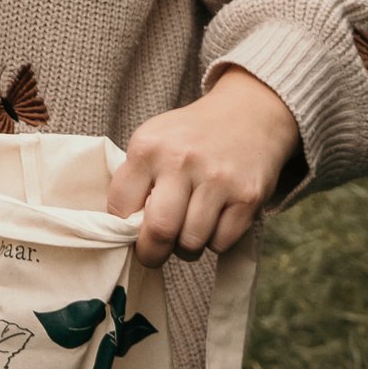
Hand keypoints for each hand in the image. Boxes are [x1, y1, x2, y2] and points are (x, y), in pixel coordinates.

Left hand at [109, 66, 299, 261]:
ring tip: (188, 228)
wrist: (246, 114)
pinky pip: (221, 243)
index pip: (120, 206)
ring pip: (191, 243)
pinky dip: (215, 241)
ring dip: (186, 247)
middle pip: (159, 230)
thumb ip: (137, 180)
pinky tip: (215, 219)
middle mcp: (181, 160)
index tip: (131, 233)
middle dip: (152, 253)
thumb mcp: (155, 142)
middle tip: (154, 254)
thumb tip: (125, 232)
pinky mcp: (247, 196)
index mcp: (148, 147)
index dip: (123, 229)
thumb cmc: (191, 137)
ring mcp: (217, 179)